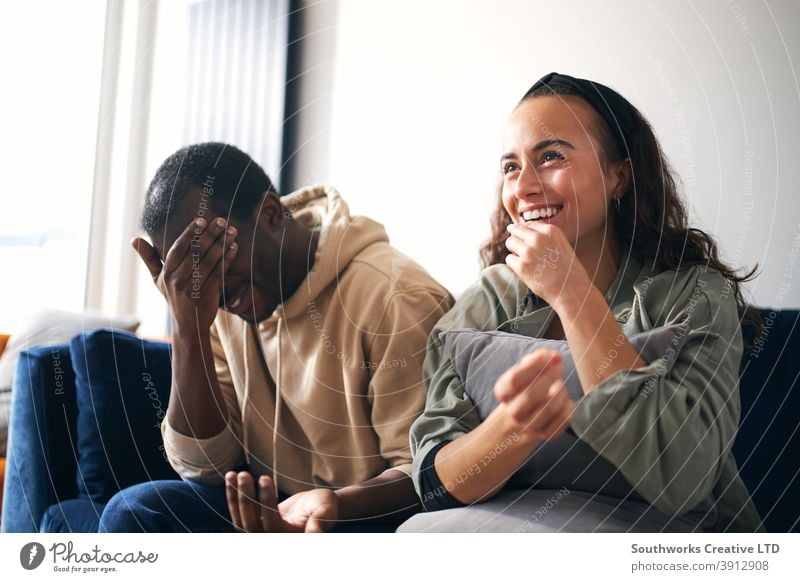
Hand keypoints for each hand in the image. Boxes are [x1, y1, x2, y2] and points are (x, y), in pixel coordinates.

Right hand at [132, 217, 237, 331]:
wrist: (189, 325)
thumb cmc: (174, 297)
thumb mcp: (157, 279)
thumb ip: (149, 258)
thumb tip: (134, 239)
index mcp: (166, 273)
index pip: (178, 248)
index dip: (189, 233)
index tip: (201, 220)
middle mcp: (177, 280)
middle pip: (195, 252)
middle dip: (209, 234)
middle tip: (221, 221)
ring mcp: (192, 288)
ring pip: (208, 261)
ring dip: (221, 244)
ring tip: (232, 231)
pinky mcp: (206, 295)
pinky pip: (218, 273)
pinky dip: (227, 259)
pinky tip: (234, 247)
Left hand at [225, 471, 338, 532]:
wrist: (317, 506)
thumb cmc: (324, 506)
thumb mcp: (326, 509)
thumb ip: (321, 519)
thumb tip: (316, 533)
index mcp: (290, 538)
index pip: (272, 524)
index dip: (266, 502)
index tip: (265, 477)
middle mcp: (273, 540)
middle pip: (252, 524)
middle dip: (246, 498)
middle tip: (244, 474)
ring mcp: (262, 534)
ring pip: (242, 521)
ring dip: (236, 497)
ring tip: (232, 474)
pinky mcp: (256, 524)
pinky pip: (239, 514)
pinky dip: (233, 497)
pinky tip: (230, 478)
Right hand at [494, 349, 574, 442]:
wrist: (518, 424)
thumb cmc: (523, 390)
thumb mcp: (521, 373)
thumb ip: (535, 360)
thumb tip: (553, 356)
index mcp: (503, 394)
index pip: (514, 380)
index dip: (533, 365)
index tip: (546, 356)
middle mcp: (513, 412)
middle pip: (533, 395)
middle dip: (550, 376)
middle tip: (559, 365)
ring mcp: (530, 426)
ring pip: (551, 408)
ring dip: (560, 391)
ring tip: (560, 385)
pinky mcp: (547, 435)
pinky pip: (564, 419)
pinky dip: (569, 405)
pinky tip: (564, 400)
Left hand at [504, 222, 586, 305]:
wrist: (571, 290)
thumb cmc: (567, 270)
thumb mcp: (561, 245)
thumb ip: (545, 237)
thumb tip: (522, 232)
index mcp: (550, 230)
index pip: (528, 224)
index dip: (525, 233)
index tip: (526, 241)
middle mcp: (538, 238)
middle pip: (515, 230)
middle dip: (516, 238)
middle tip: (521, 250)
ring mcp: (528, 251)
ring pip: (510, 242)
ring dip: (514, 250)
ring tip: (525, 260)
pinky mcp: (521, 266)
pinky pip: (509, 259)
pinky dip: (514, 264)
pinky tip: (525, 270)